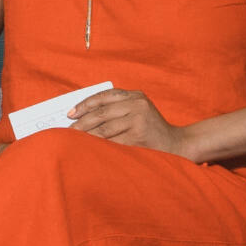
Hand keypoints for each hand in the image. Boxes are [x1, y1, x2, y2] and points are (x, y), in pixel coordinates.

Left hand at [69, 87, 189, 156]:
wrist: (177, 145)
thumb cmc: (151, 131)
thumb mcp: (138, 112)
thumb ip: (118, 110)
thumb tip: (83, 118)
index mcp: (135, 95)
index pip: (104, 96)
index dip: (85, 104)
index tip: (71, 114)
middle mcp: (137, 104)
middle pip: (101, 112)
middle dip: (82, 122)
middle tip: (69, 131)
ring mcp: (139, 118)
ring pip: (104, 128)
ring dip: (87, 136)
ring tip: (75, 141)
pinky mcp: (138, 134)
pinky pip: (112, 141)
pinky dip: (99, 146)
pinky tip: (90, 149)